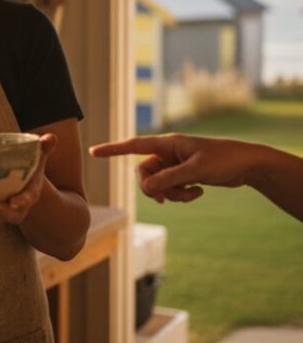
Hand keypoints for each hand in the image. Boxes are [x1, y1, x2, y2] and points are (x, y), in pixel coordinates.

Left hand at [0, 133, 57, 224]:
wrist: (20, 185)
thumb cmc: (28, 169)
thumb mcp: (36, 159)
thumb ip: (42, 149)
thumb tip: (52, 136)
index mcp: (29, 194)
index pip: (27, 199)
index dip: (21, 201)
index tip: (14, 202)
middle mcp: (16, 207)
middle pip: (10, 214)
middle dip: (1, 212)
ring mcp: (2, 212)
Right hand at [89, 134, 255, 202]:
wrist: (248, 165)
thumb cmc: (223, 160)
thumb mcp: (195, 171)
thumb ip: (169, 179)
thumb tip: (147, 189)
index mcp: (167, 143)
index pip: (133, 146)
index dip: (112, 149)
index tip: (93, 152)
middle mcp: (167, 152)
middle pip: (144, 172)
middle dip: (154, 188)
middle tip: (166, 199)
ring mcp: (174, 164)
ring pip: (157, 183)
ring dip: (170, 194)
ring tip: (191, 195)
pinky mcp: (182, 174)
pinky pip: (170, 188)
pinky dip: (180, 195)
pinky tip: (197, 193)